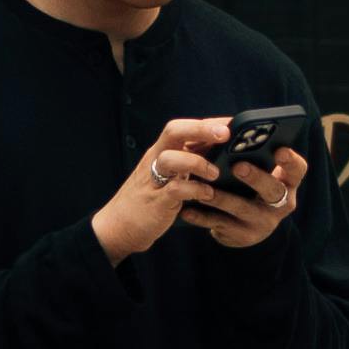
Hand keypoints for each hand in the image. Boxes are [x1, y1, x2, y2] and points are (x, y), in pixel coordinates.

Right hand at [93, 115, 254, 263]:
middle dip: (201, 129)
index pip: (182, 127)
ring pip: (171, 158)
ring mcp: (153, 180)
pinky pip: (174, 189)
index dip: (207, 123)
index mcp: (160, 151)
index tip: (230, 123)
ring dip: (197, 162)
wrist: (119, 225)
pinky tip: (207, 194)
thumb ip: (187, 162)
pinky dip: (194, 190)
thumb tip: (219, 153)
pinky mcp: (156, 201)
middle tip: (225, 134)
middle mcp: (155, 160)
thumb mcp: (168, 175)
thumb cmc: (150, 199)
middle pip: (174, 132)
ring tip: (216, 173)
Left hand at [190, 147, 308, 252]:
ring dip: (222, 198)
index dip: (291, 160)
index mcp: (287, 182)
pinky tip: (187, 210)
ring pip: (242, 209)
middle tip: (238, 166)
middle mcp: (281, 204)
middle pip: (273, 191)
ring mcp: (263, 223)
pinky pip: (220, 225)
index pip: (298, 170)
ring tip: (203, 188)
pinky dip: (202, 217)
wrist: (243, 225)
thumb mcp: (257, 172)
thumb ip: (250, 154)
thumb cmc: (248, 186)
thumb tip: (226, 130)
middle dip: (256, 178)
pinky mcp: (243, 237)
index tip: (279, 149)